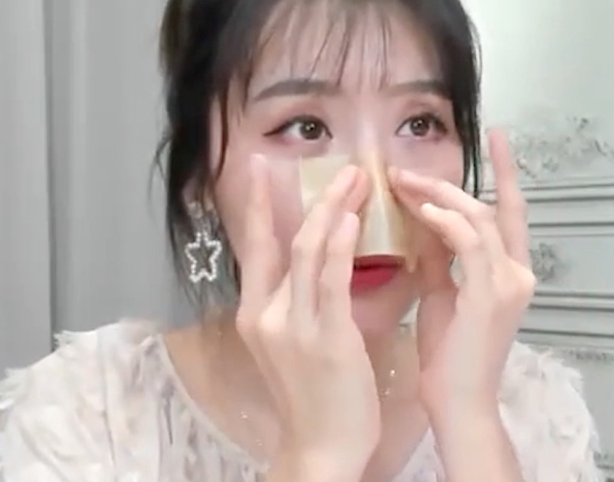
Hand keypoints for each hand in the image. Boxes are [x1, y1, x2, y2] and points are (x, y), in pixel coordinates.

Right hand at [235, 155, 379, 472]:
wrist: (322, 448)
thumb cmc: (315, 396)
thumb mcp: (296, 343)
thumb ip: (302, 301)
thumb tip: (323, 258)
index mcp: (256, 313)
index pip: (257, 247)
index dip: (261, 205)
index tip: (263, 168)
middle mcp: (266, 313)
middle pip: (286, 240)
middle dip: (313, 197)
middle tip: (336, 165)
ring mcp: (292, 325)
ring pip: (308, 251)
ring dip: (334, 209)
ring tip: (356, 178)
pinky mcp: (325, 338)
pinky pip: (330, 281)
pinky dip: (340, 245)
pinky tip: (353, 218)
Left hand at [390, 130, 534, 419]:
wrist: (457, 401)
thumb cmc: (448, 353)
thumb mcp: (442, 292)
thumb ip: (438, 255)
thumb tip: (421, 219)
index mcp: (509, 271)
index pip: (509, 211)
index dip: (504, 171)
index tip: (493, 135)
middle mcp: (519, 272)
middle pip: (491, 207)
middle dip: (447, 182)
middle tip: (404, 169)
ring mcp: (510, 283)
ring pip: (480, 218)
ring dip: (438, 195)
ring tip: (402, 183)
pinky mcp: (492, 295)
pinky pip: (471, 242)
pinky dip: (446, 221)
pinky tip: (419, 210)